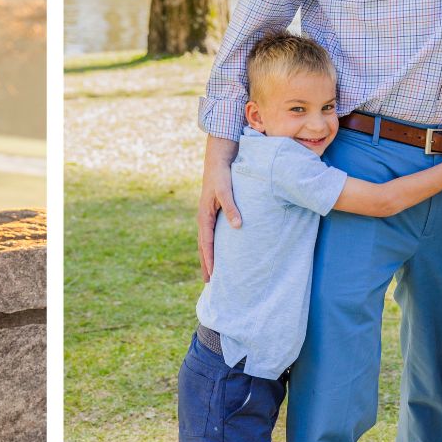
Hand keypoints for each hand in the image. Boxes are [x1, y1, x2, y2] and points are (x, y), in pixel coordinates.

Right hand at [197, 138, 240, 280]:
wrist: (217, 159)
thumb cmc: (222, 174)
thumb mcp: (226, 190)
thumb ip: (231, 207)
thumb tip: (238, 226)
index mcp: (204, 216)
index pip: (206, 243)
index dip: (209, 260)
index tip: (213, 276)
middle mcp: (204, 218)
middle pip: (203, 246)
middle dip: (206, 264)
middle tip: (209, 283)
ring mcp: (208, 216)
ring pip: (207, 241)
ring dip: (208, 256)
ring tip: (212, 272)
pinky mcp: (213, 212)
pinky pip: (212, 234)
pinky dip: (213, 246)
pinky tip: (219, 251)